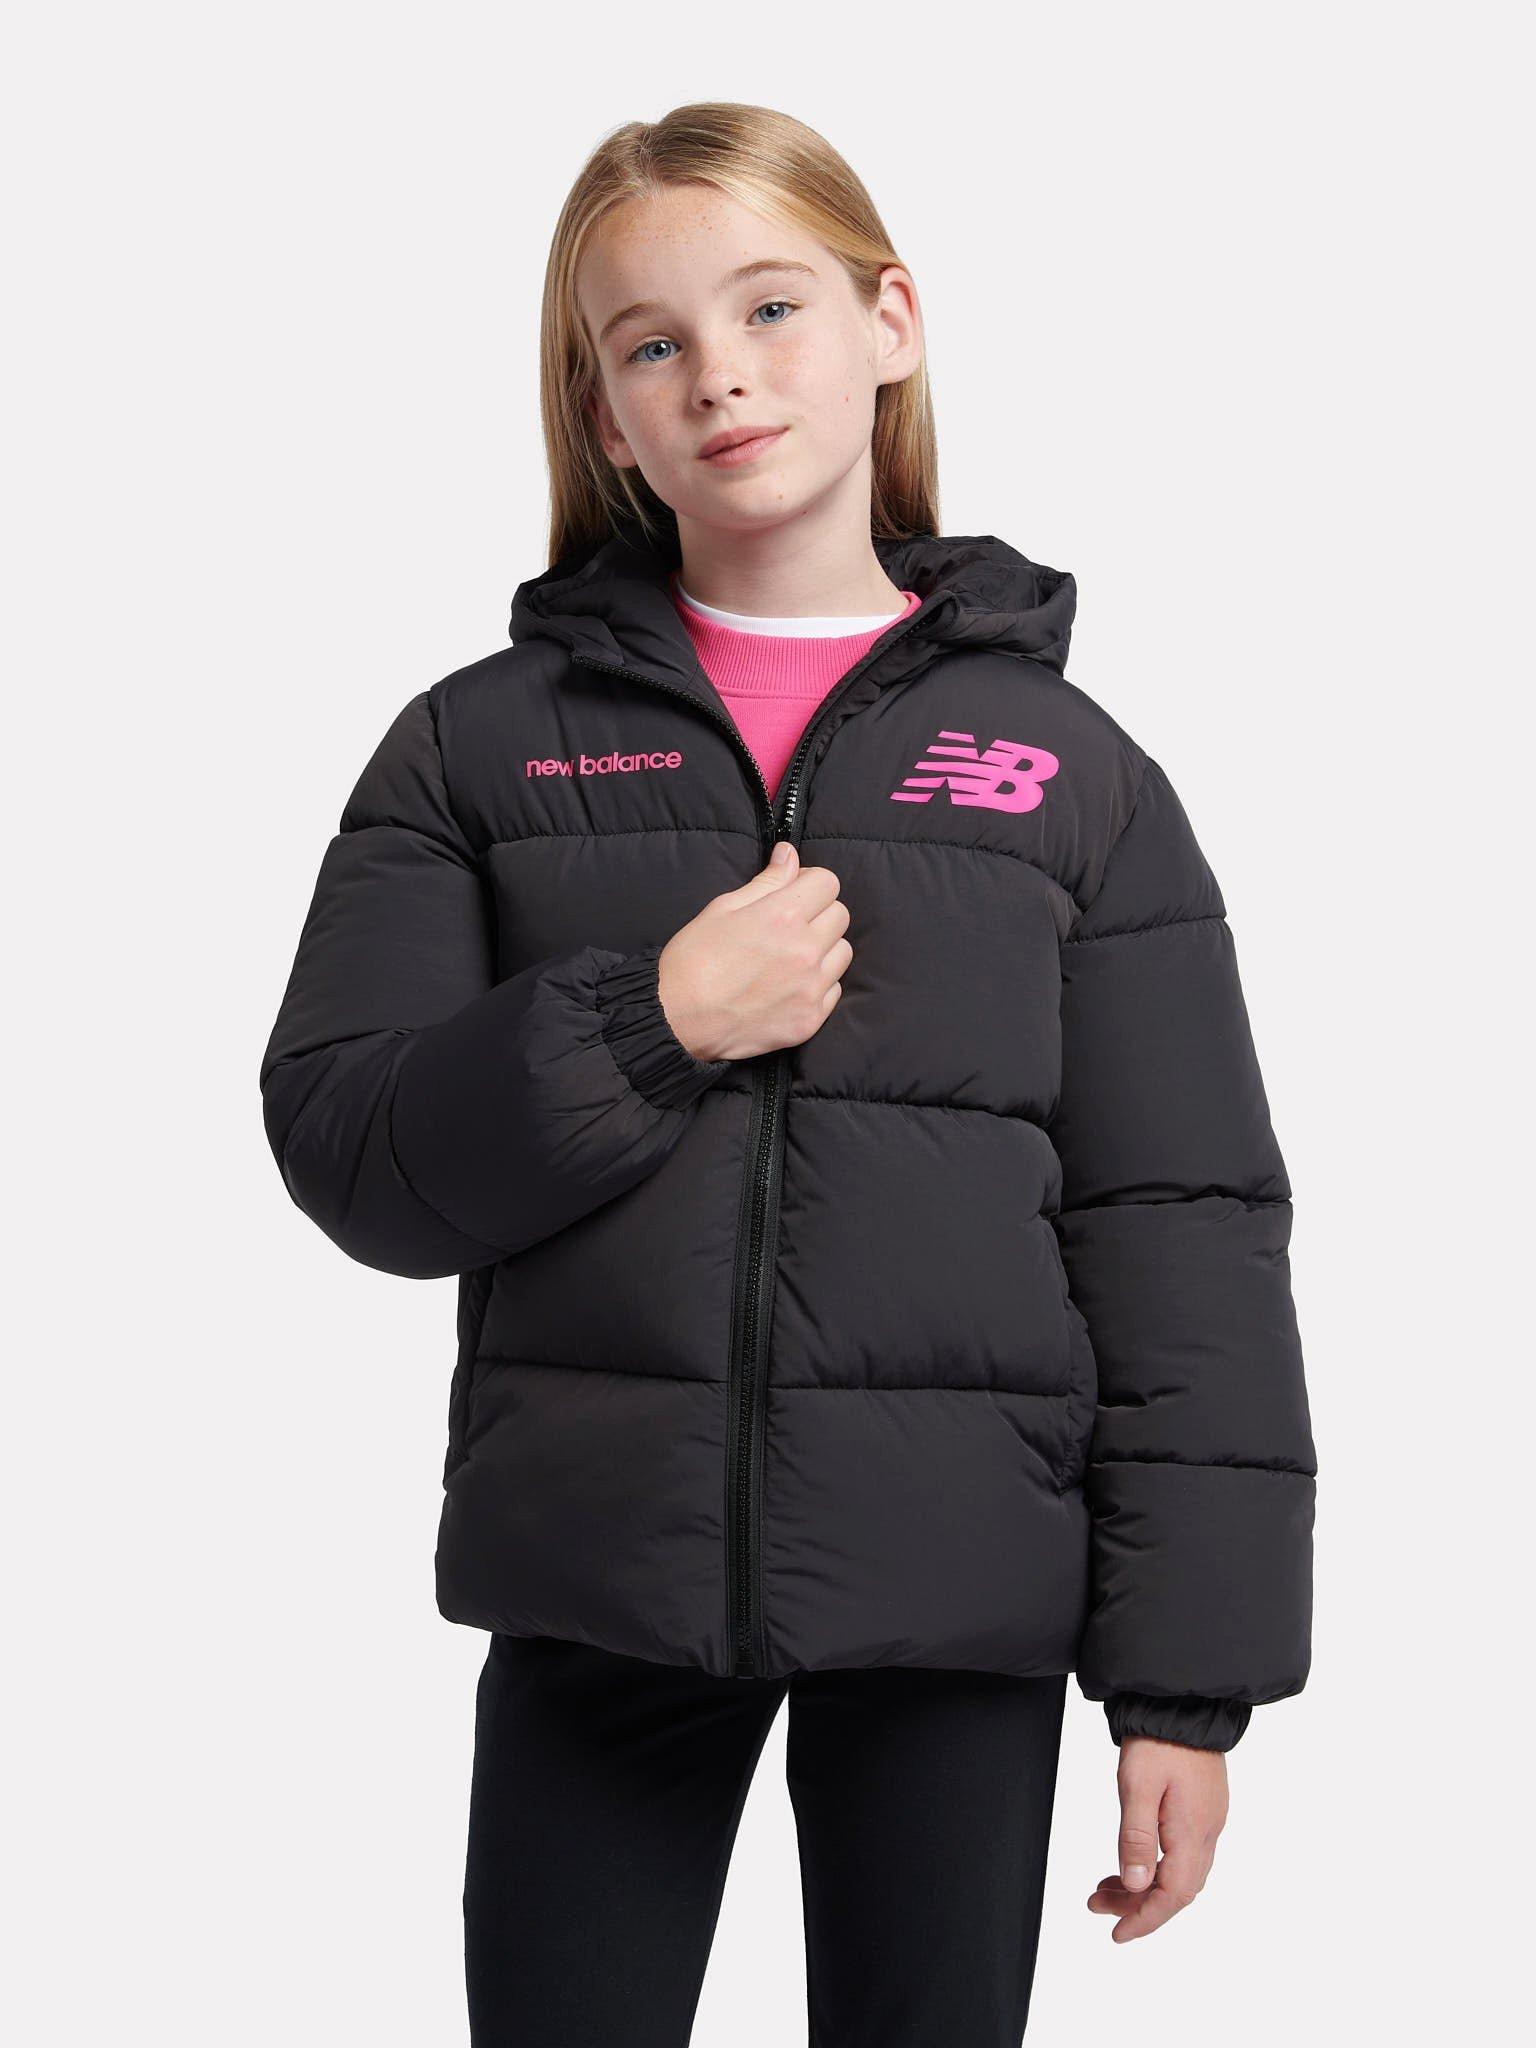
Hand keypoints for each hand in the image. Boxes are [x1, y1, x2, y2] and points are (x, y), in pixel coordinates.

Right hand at [657, 840, 851, 1061]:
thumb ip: (766, 881)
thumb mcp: (723, 908)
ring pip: (842, 952)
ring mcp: (811, 987)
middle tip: (789, 926)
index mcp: (783, 916)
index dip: (810, 882)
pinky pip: (833, 989)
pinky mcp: (810, 1018)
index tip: (795, 891)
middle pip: (840, 915)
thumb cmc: (693, 960)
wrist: (678, 1021)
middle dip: (819, 913)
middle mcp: (805, 950)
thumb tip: (789, 854)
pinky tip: (789, 985)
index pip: (828, 883)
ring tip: (790, 957)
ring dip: (823, 949)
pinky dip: (817, 984)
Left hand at [1087, 1736, 1228, 1941]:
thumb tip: (1135, 1884)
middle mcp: (1206, 1833)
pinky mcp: (1203, 1808)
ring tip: (1106, 1886)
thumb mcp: (1138, 1787)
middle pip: (1176, 1890)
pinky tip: (1135, 1860)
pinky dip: (1156, 1866)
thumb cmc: (1159, 1740)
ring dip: (1144, 1886)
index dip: (1145, 1919)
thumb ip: (1136, 1837)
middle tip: (1098, 1905)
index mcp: (1192, 1833)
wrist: (1182, 1703)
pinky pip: (1182, 1853)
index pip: (1172, 1896)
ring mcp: (1207, 1821)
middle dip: (1137, 1905)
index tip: (1117, 1934)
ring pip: (1179, 1873)